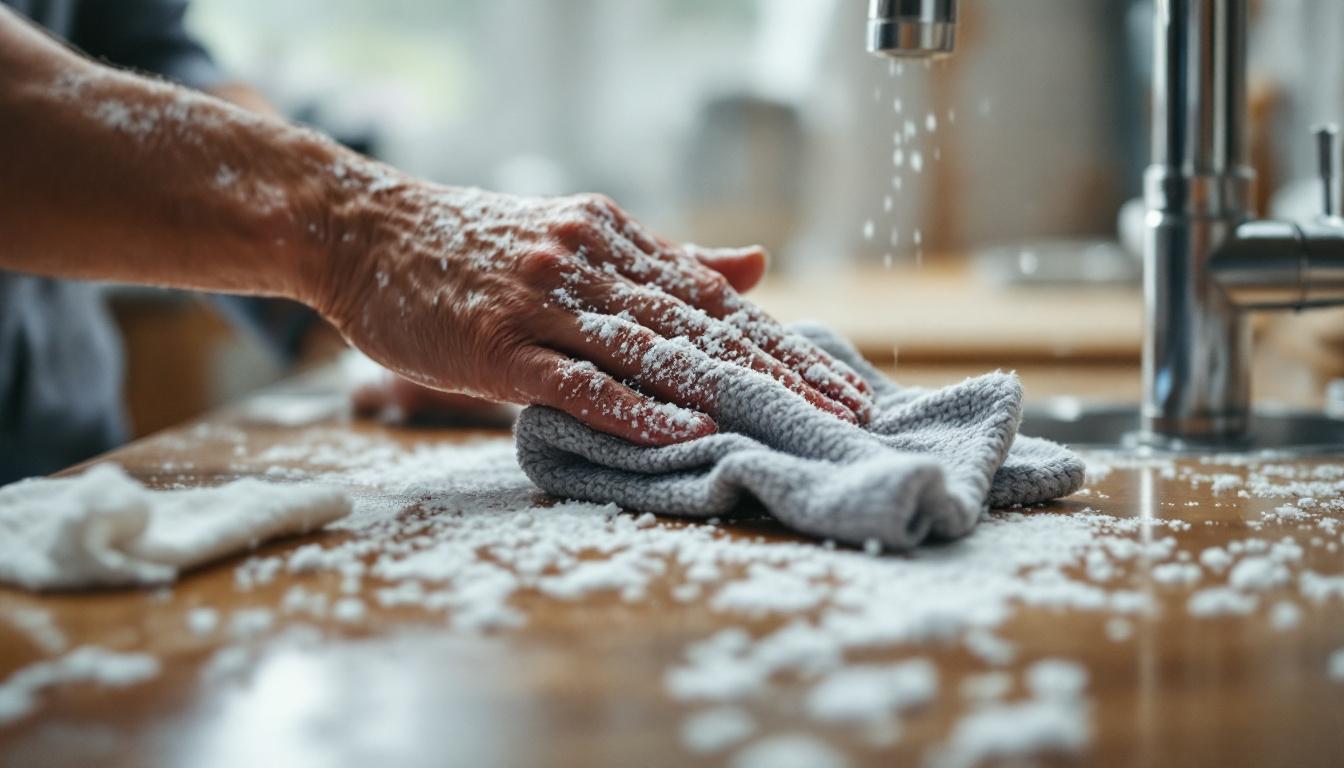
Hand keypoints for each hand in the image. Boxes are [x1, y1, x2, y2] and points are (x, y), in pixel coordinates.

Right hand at [313, 178, 873, 445]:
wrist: (364, 231)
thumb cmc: (473, 249)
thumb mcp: (577, 239)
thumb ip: (665, 261)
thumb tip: (754, 269)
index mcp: (615, 239)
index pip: (717, 299)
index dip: (785, 343)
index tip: (842, 383)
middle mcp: (589, 261)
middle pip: (701, 325)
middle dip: (781, 372)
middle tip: (845, 412)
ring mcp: (542, 301)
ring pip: (650, 348)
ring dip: (726, 391)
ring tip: (789, 426)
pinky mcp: (496, 343)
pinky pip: (574, 378)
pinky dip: (628, 405)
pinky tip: (678, 430)